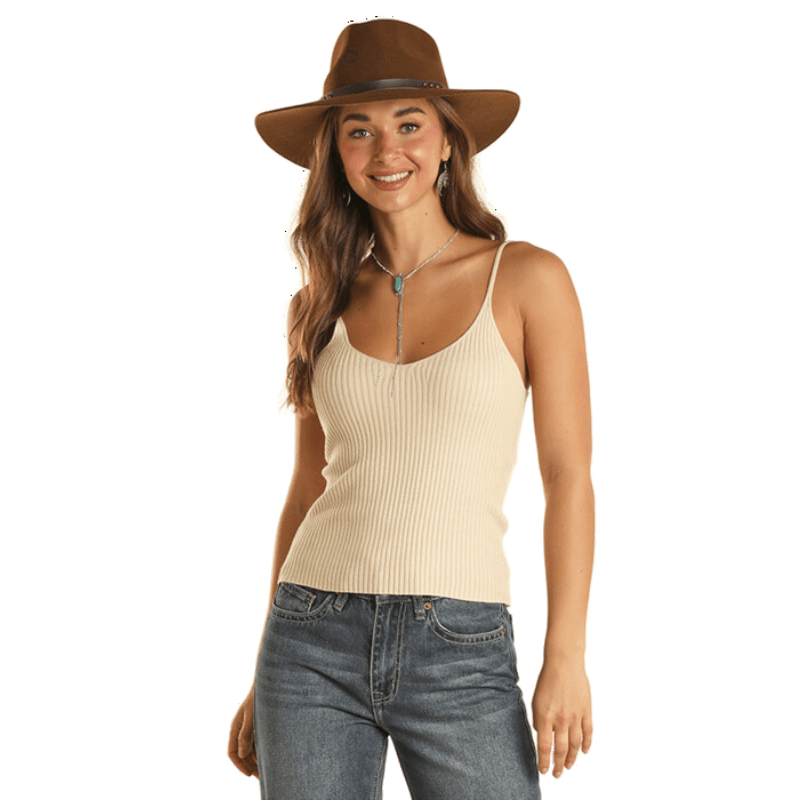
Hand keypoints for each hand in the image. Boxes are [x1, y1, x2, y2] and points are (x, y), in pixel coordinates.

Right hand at [226, 686, 258, 778]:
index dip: (239, 765)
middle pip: (240, 755)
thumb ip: (246, 735)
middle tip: (260, 777)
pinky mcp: (256, 728)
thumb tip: (242, 754)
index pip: (231, 753)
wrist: (267, 684)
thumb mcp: (251, 716)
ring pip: (249, 751)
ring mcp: (248, 730)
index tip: (248, 774)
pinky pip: (256, 744)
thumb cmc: (257, 698)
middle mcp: (239, 731)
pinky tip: (270, 759)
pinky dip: (260, 753)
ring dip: (255, 761)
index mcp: (234, 728)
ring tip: (266, 772)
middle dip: (248, 767)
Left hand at [531, 657, 593, 778]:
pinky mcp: (586, 711)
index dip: (544, 762)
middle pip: (560, 750)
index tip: (544, 771)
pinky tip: (584, 752)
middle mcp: (561, 719)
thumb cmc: (547, 680)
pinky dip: (587, 745)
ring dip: (572, 759)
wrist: (564, 662)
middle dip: (558, 765)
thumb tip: (544, 738)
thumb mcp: (536, 701)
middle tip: (557, 775)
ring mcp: (575, 716)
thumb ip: (540, 720)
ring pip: (575, 745)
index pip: (544, 747)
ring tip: (568, 767)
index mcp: (545, 716)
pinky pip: (588, 733)